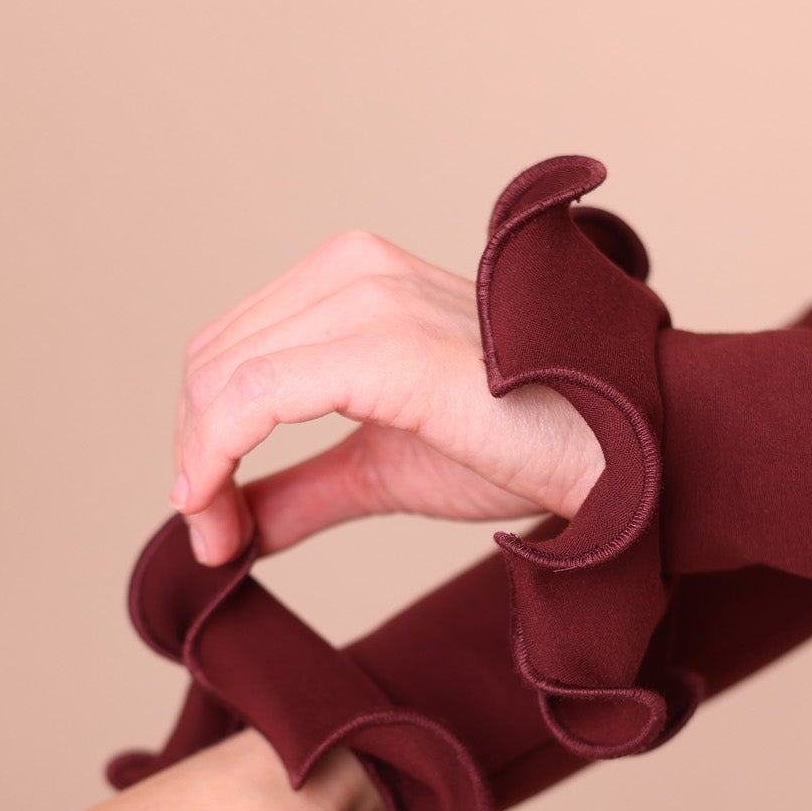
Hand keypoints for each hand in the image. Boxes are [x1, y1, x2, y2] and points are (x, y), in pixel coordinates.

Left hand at [170, 230, 603, 565]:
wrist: (616, 451)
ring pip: (220, 379)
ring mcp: (368, 298)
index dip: (201, 437)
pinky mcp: (379, 346)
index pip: (231, 349)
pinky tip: (222, 516)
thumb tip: (231, 528)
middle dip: (195, 456)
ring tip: (222, 540)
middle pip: (212, 361)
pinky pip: (252, 399)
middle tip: (212, 540)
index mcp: (354, 279)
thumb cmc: (523, 447)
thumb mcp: (384, 470)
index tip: (210, 521)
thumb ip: (305, 489)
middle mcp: (354, 270)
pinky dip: (215, 460)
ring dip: (199, 468)